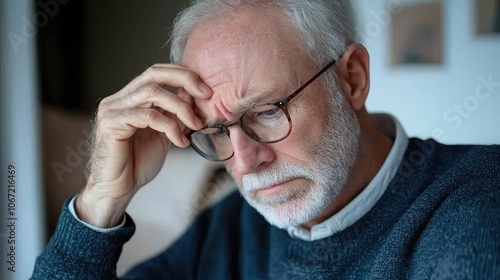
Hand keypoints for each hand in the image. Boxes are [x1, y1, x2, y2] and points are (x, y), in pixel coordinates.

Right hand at [75, 64, 211, 226]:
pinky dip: (170, 127)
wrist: (117, 190)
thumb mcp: (163, 133)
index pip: (157, 72)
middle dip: (184, 80)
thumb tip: (193, 96)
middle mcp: (118, 99)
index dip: (183, 75)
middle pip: (153, 74)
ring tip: (195, 125)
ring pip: (153, 93)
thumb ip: (174, 115)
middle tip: (207, 95)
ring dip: (181, 108)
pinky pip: (147, 116)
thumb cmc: (137, 163)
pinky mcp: (111, 124)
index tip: (206, 90)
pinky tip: (180, 142)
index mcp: (130, 98)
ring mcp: (112, 109)